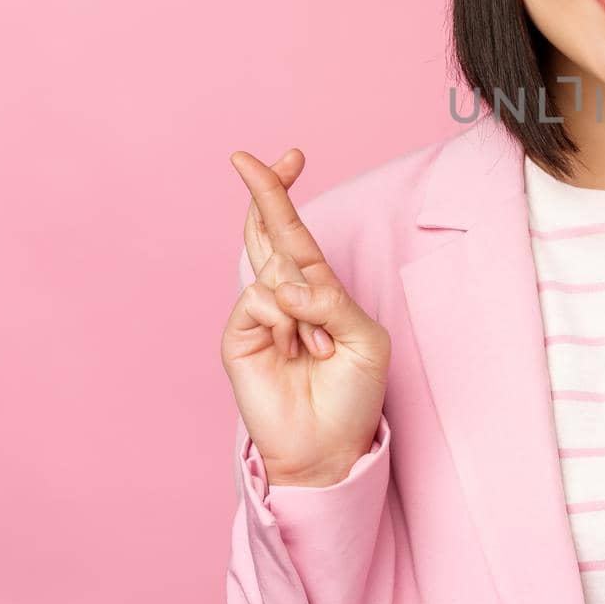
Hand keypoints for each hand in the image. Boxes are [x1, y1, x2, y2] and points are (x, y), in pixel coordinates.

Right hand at [221, 147, 391, 487]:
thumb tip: (285, 287)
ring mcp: (260, 316)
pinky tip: (295, 352)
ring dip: (306, 308)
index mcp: (318, 291)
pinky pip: (260, 300)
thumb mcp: (365, 340)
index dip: (287, 194)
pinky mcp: (239, 338)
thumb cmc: (354, 395)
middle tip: (250, 159)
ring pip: (273, 271)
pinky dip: (285, 321)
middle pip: (268, 231)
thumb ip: (331, 303)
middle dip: (265, 192)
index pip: (298, 233)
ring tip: (318, 350)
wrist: (329, 448)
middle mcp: (285, 297)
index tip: (290, 155)